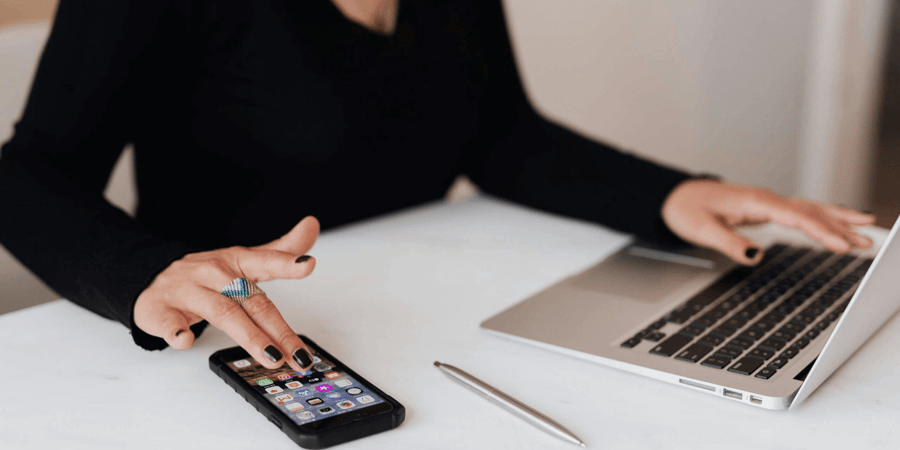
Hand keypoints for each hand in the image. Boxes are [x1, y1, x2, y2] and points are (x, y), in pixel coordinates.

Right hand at [134, 216, 320, 371]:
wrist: (150, 277)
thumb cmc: (206, 275)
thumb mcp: (243, 259)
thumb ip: (280, 250)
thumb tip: (312, 225)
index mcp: (236, 262)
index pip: (265, 261)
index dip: (287, 263)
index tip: (307, 264)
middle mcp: (214, 274)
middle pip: (251, 301)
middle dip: (277, 329)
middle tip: (299, 354)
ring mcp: (187, 292)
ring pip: (221, 312)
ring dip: (248, 336)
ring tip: (271, 356)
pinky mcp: (160, 310)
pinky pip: (168, 321)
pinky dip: (176, 331)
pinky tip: (185, 340)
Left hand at [661, 180, 874, 264]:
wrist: (675, 196)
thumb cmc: (686, 209)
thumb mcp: (702, 229)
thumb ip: (729, 242)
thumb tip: (754, 256)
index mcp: (755, 201)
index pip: (796, 217)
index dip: (820, 231)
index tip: (841, 245)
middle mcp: (766, 199)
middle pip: (810, 212)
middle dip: (840, 226)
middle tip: (867, 242)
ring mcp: (767, 203)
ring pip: (809, 209)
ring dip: (838, 220)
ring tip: (866, 230)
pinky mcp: (765, 208)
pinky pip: (800, 212)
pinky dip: (822, 217)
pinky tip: (837, 222)